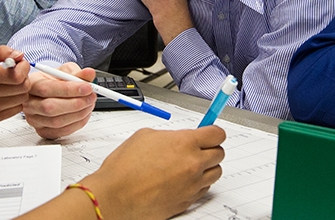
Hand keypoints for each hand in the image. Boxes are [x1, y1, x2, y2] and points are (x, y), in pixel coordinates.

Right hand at [0, 46, 31, 122]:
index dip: (23, 68)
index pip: (16, 76)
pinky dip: (15, 101)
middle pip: (22, 87)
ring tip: (8, 85)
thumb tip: (19, 56)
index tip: (20, 65)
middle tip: (15, 74)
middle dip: (23, 78)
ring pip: (22, 98)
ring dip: (20, 90)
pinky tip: (5, 95)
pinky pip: (17, 109)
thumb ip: (1, 51)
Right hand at [23, 62, 96, 138]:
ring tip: (89, 104)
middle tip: (91, 97)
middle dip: (75, 103)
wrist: (51, 91)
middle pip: (50, 108)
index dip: (69, 89)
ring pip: (56, 122)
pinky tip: (84, 113)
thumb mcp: (66, 71)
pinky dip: (77, 123)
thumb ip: (77, 73)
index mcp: (32, 84)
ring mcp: (34, 119)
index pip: (47, 89)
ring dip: (78, 113)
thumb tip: (89, 73)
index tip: (87, 87)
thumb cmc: (56, 80)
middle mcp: (29, 103)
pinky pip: (61, 131)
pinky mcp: (43, 131)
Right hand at [80, 126, 225, 219]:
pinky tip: (183, 180)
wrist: (115, 196)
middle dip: (210, 149)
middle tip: (198, 148)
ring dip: (207, 167)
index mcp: (185, 143)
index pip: (217, 134)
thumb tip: (180, 137)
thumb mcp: (146, 136)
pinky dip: (198, 184)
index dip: (213, 132)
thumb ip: (170, 135)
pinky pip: (204, 190)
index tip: (210, 133)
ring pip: (215, 173)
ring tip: (190, 165)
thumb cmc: (124, 167)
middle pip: (220, 153)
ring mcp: (192, 185)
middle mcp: (193, 164)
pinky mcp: (187, 201)